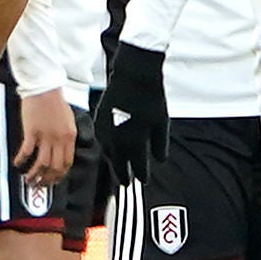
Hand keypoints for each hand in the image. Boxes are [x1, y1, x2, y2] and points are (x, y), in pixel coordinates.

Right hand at [14, 89, 76, 187]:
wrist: (44, 86)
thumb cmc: (54, 100)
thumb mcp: (67, 119)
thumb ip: (65, 135)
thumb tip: (61, 150)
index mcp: (69, 136)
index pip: (67, 162)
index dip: (60, 175)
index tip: (53, 180)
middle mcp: (59, 139)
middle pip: (54, 167)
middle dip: (47, 180)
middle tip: (40, 185)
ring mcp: (45, 136)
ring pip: (41, 164)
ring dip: (34, 175)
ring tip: (28, 180)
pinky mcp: (32, 132)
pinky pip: (27, 152)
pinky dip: (21, 160)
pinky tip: (17, 164)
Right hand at [94, 42, 168, 186]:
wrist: (134, 76)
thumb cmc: (151, 97)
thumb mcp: (161, 123)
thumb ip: (159, 144)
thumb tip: (159, 160)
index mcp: (135, 142)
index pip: (137, 167)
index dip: (141, 175)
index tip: (143, 181)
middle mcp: (118, 140)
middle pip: (119, 165)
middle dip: (123, 175)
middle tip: (126, 183)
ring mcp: (106, 130)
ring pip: (108, 154)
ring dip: (114, 162)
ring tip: (119, 167)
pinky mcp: (99, 120)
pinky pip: (101, 140)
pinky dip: (107, 147)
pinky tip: (111, 148)